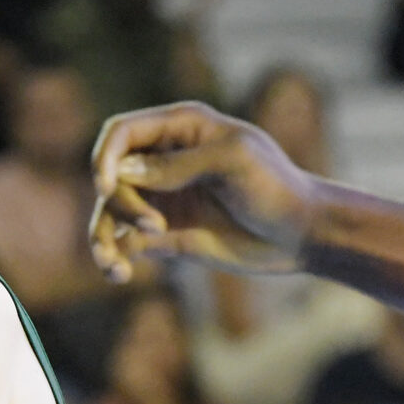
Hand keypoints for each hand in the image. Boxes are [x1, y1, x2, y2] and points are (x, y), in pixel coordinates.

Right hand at [89, 102, 317, 284]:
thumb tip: (122, 175)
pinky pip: (120, 243)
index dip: (105, 157)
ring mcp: (160, 198)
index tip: (106, 186)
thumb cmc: (275, 186)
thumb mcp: (232, 161)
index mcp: (180, 130)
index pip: (121, 133)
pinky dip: (112, 258)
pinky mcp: (161, 234)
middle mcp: (162, 161)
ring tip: (115, 263)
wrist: (301, 234)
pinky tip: (120, 273)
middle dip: (121, 203)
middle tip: (155, 226)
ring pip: (108, 212)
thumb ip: (177, 164)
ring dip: (102, 237)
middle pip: (111, 176)